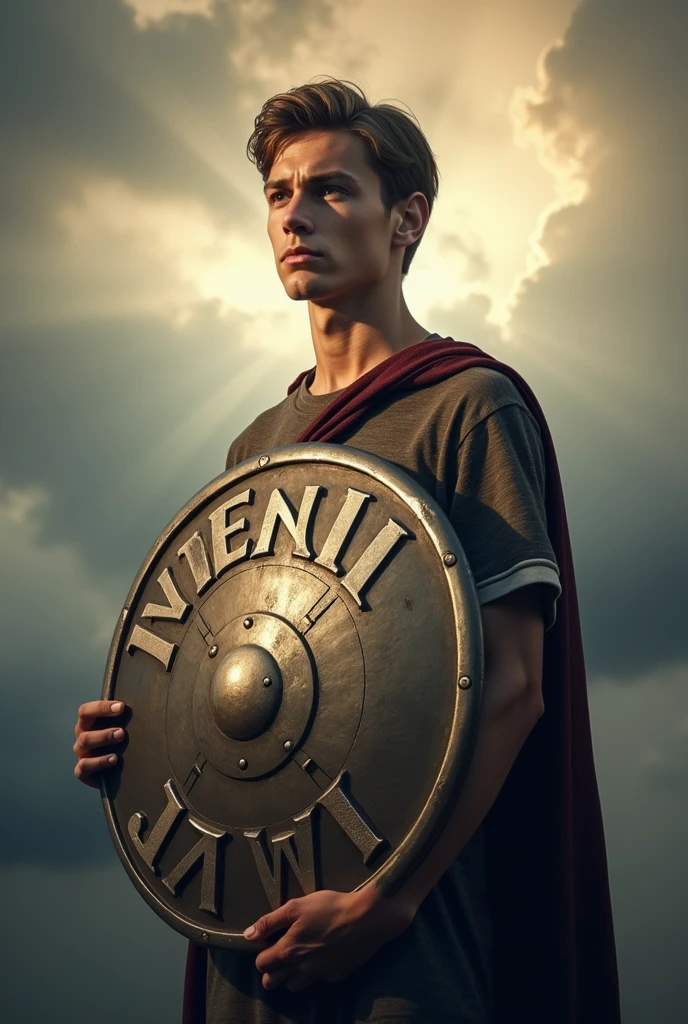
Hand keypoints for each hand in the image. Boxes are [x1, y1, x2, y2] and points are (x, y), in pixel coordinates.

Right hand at [73, 700, 126, 787]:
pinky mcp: (82, 772)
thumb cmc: (119, 742)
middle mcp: (82, 736)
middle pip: (83, 728)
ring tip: (120, 739)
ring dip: (103, 739)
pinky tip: (114, 759)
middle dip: (104, 728)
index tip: (121, 707)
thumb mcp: (120, 727)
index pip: (86, 711)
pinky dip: (99, 761)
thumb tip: (139, 705)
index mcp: (87, 723)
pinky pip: (84, 766)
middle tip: (122, 731)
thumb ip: (123, 716)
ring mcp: (81, 754)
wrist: (116, 771)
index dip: (101, 707)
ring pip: (84, 743)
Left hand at [246, 886, 415, 992]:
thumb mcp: (296, 907)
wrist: (366, 919)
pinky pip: (318, 980)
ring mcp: (318, 976)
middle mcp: (300, 969)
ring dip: (291, 976)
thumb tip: (248, 935)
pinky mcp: (335, 977)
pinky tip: (323, 957)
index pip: (261, 964)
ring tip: (298, 958)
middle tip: (279, 955)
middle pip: (272, 983)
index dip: (261, 954)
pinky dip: (315, 972)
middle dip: (271, 972)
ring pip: (294, 986)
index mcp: (288, 950)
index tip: (269, 943)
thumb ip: (270, 921)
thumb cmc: (330, 908)